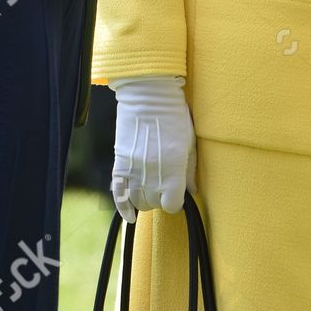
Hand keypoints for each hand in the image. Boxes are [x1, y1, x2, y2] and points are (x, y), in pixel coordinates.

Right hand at [110, 76, 196, 222]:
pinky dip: (123, 208)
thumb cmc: (174, 116)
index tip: (177, 194)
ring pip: (138, 201)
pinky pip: (118, 195)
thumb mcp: (189, 142)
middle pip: (154, 205)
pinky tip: (130, 215)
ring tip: (150, 191)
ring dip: (145, 200)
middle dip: (160, 199)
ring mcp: (134, 171)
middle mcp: (153, 175)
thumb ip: (190, 170)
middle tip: (164, 188)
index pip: (173, 206)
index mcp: (173, 170)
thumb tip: (191, 191)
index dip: (176, 202)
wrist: (148, 95)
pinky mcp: (120, 165)